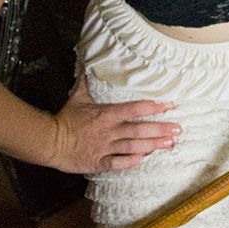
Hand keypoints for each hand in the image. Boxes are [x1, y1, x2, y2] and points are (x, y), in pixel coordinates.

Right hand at [47, 73, 179, 174]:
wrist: (50, 141)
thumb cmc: (65, 118)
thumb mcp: (77, 97)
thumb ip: (86, 82)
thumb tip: (88, 64)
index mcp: (106, 114)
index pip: (134, 109)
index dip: (153, 107)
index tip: (169, 105)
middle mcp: (109, 131)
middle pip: (139, 130)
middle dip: (160, 129)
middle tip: (178, 129)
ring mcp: (105, 148)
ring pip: (133, 147)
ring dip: (153, 145)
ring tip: (169, 144)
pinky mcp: (99, 163)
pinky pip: (118, 163)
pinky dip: (131, 162)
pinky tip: (144, 159)